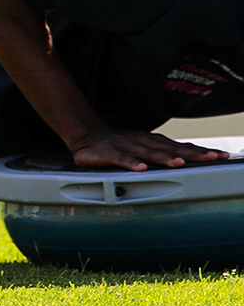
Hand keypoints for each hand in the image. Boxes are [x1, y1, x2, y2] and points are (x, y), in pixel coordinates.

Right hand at [68, 129, 228, 171]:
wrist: (85, 136)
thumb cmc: (117, 145)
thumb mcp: (142, 148)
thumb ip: (161, 154)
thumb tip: (187, 160)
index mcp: (152, 141)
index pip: (181, 146)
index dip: (200, 151)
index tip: (220, 155)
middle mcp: (143, 141)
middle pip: (170, 148)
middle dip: (191, 153)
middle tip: (211, 157)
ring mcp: (127, 146)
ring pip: (148, 152)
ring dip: (164, 158)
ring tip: (179, 163)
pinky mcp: (110, 152)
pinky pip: (122, 159)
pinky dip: (131, 163)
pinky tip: (140, 168)